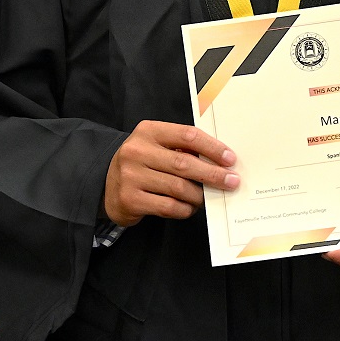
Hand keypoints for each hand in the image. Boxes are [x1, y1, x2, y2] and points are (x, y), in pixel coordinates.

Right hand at [104, 121, 238, 226]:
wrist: (107, 186)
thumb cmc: (142, 164)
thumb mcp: (156, 146)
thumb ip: (182, 149)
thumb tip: (220, 161)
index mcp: (147, 131)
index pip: (187, 135)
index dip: (212, 147)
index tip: (230, 159)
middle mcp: (136, 151)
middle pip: (185, 163)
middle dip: (213, 174)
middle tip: (232, 181)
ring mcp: (131, 176)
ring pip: (179, 188)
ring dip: (199, 195)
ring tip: (206, 197)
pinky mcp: (131, 199)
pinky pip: (169, 206)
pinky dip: (185, 209)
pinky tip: (189, 207)